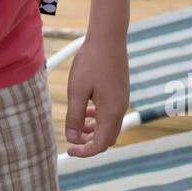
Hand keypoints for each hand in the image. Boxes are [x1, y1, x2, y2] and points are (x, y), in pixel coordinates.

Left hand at [64, 36, 129, 156]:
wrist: (108, 38)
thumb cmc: (91, 62)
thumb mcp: (77, 91)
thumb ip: (74, 116)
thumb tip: (72, 138)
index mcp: (111, 112)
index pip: (100, 145)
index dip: (84, 152)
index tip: (68, 150)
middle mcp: (121, 109)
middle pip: (107, 139)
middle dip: (90, 143)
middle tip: (72, 140)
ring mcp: (123, 100)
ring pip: (109, 126)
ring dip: (94, 130)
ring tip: (77, 125)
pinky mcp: (121, 92)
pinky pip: (111, 113)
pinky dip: (99, 118)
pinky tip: (86, 109)